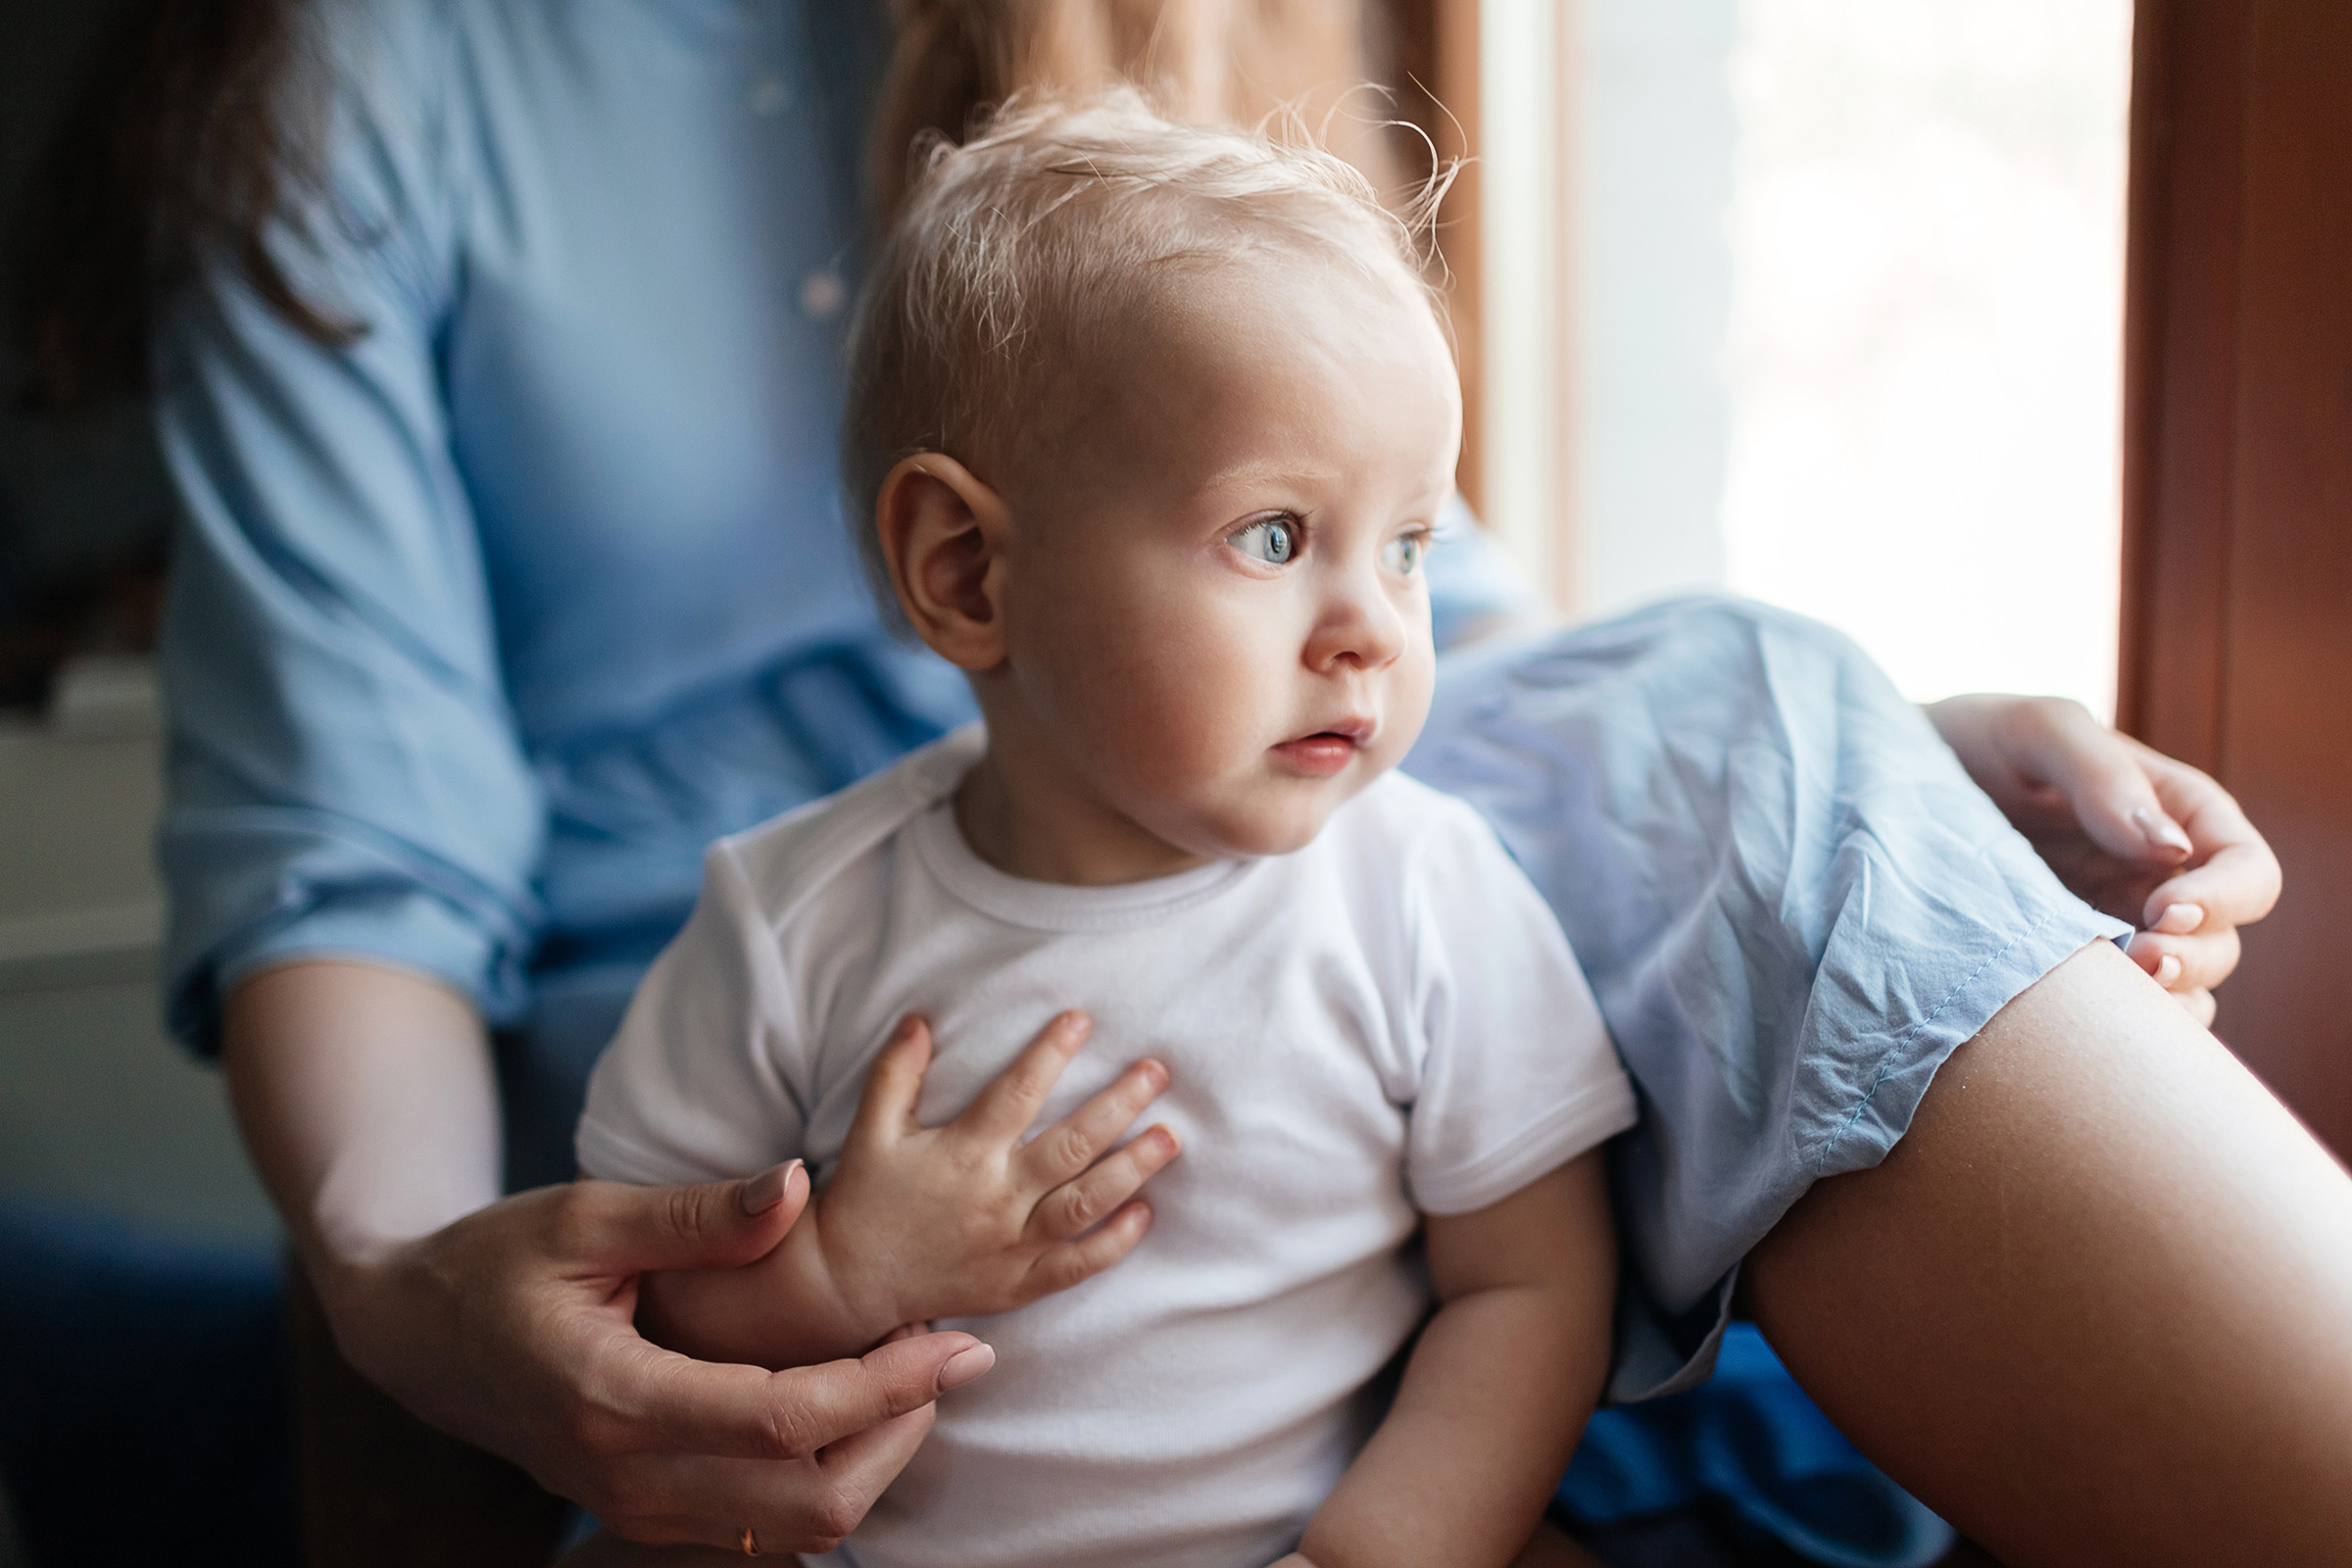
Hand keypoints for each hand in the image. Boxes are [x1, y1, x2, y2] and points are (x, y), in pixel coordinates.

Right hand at [322, 1164, 993, 1554]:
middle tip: (948, 1351)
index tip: (957, 1339)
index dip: (885, 1385)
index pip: (782, 1421)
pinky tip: (853, 1407)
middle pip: (808, 1504)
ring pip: (793, 1533)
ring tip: (910, 1370)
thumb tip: (800, 1187)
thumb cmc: (494, 1262)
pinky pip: (761, 1531)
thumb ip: (697, 1214)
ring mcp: (633, 1509)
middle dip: (900, 1433)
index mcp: (613, 1398)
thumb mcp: (582, 1214)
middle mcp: (626, 1477)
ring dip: (872, 1462)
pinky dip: (825, 1482)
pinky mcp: (644, 1515)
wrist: (413, 1335)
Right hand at [636, 1009, 1180, 1367]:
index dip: (1051, 1053)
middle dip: (1119, 1104)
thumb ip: (896, 1072)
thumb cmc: (865, 1197)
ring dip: (1132, 1169)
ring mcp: (1009, 1245)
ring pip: (1084, 1204)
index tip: (1082, 1018)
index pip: (1017, 1093)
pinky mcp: (1016, 1284)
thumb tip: (922, 1016)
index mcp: (962, 1153)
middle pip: (1071, 1146)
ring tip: (1170, 1136)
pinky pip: (1075, 1266)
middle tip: (1157, 1070)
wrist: (847, 1282)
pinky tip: (1145, 1214)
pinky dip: (1113, 1243)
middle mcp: (994, 1198)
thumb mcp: (872, 1129)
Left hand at [1926, 695, 2281, 1025]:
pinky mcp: (2064, 969)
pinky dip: (2120, 1031)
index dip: (2224, 897)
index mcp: (2170, 816)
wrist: (1884, 788)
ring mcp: (2111, 929)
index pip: (2245, 868)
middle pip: (2223, 941)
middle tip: (2138, 961)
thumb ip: (2099, 775)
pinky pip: (2120, 1017)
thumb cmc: (1968, 742)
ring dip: (2163, 1004)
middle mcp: (2152, 880)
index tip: (2163, 909)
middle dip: (2194, 959)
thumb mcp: (2031, 731)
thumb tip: (2170, 850)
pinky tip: (2085, 1027)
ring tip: (2111, 999)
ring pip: (2181, 991)